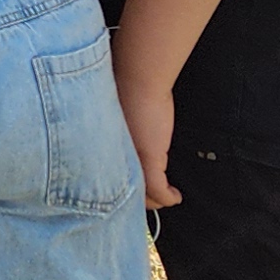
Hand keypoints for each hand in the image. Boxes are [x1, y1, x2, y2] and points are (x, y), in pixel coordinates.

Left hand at [121, 74, 178, 209]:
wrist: (137, 79)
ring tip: (164, 198)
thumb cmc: (128, 92)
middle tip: (154, 199)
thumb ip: (122, 133)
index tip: (136, 192)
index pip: (110, 182)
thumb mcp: (120, 118)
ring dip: (155, 200)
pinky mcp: (149, 160)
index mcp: (104, 150)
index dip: (124, 190)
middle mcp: (114, 159)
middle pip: (123, 193)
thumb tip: (124, 142)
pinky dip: (169, 198)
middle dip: (140, 198)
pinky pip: (160, 192)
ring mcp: (131, 161)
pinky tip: (175, 196)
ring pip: (143, 195)